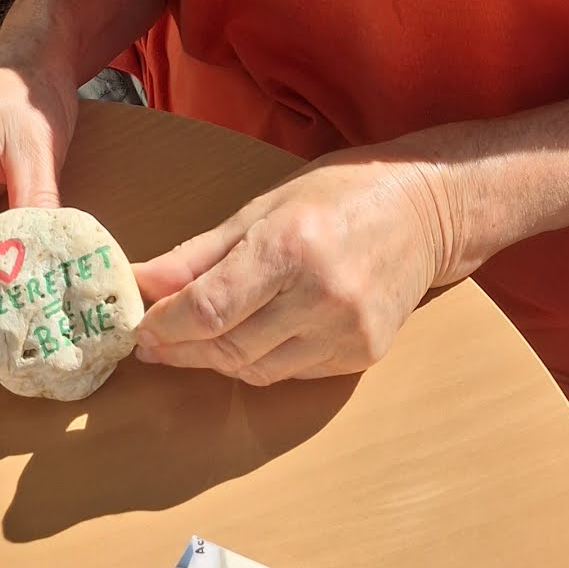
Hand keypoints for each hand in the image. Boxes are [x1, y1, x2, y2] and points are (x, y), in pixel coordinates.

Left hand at [131, 151, 451, 383]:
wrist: (429, 209)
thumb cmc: (341, 194)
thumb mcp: (264, 206)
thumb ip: (199, 253)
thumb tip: (142, 283)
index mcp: (292, 246)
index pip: (210, 308)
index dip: (166, 326)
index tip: (140, 327)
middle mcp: (323, 295)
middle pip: (230, 347)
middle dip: (183, 349)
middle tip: (155, 341)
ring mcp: (348, 331)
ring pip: (258, 370)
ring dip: (218, 359)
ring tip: (198, 339)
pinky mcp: (364, 355)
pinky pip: (292, 373)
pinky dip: (261, 360)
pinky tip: (253, 336)